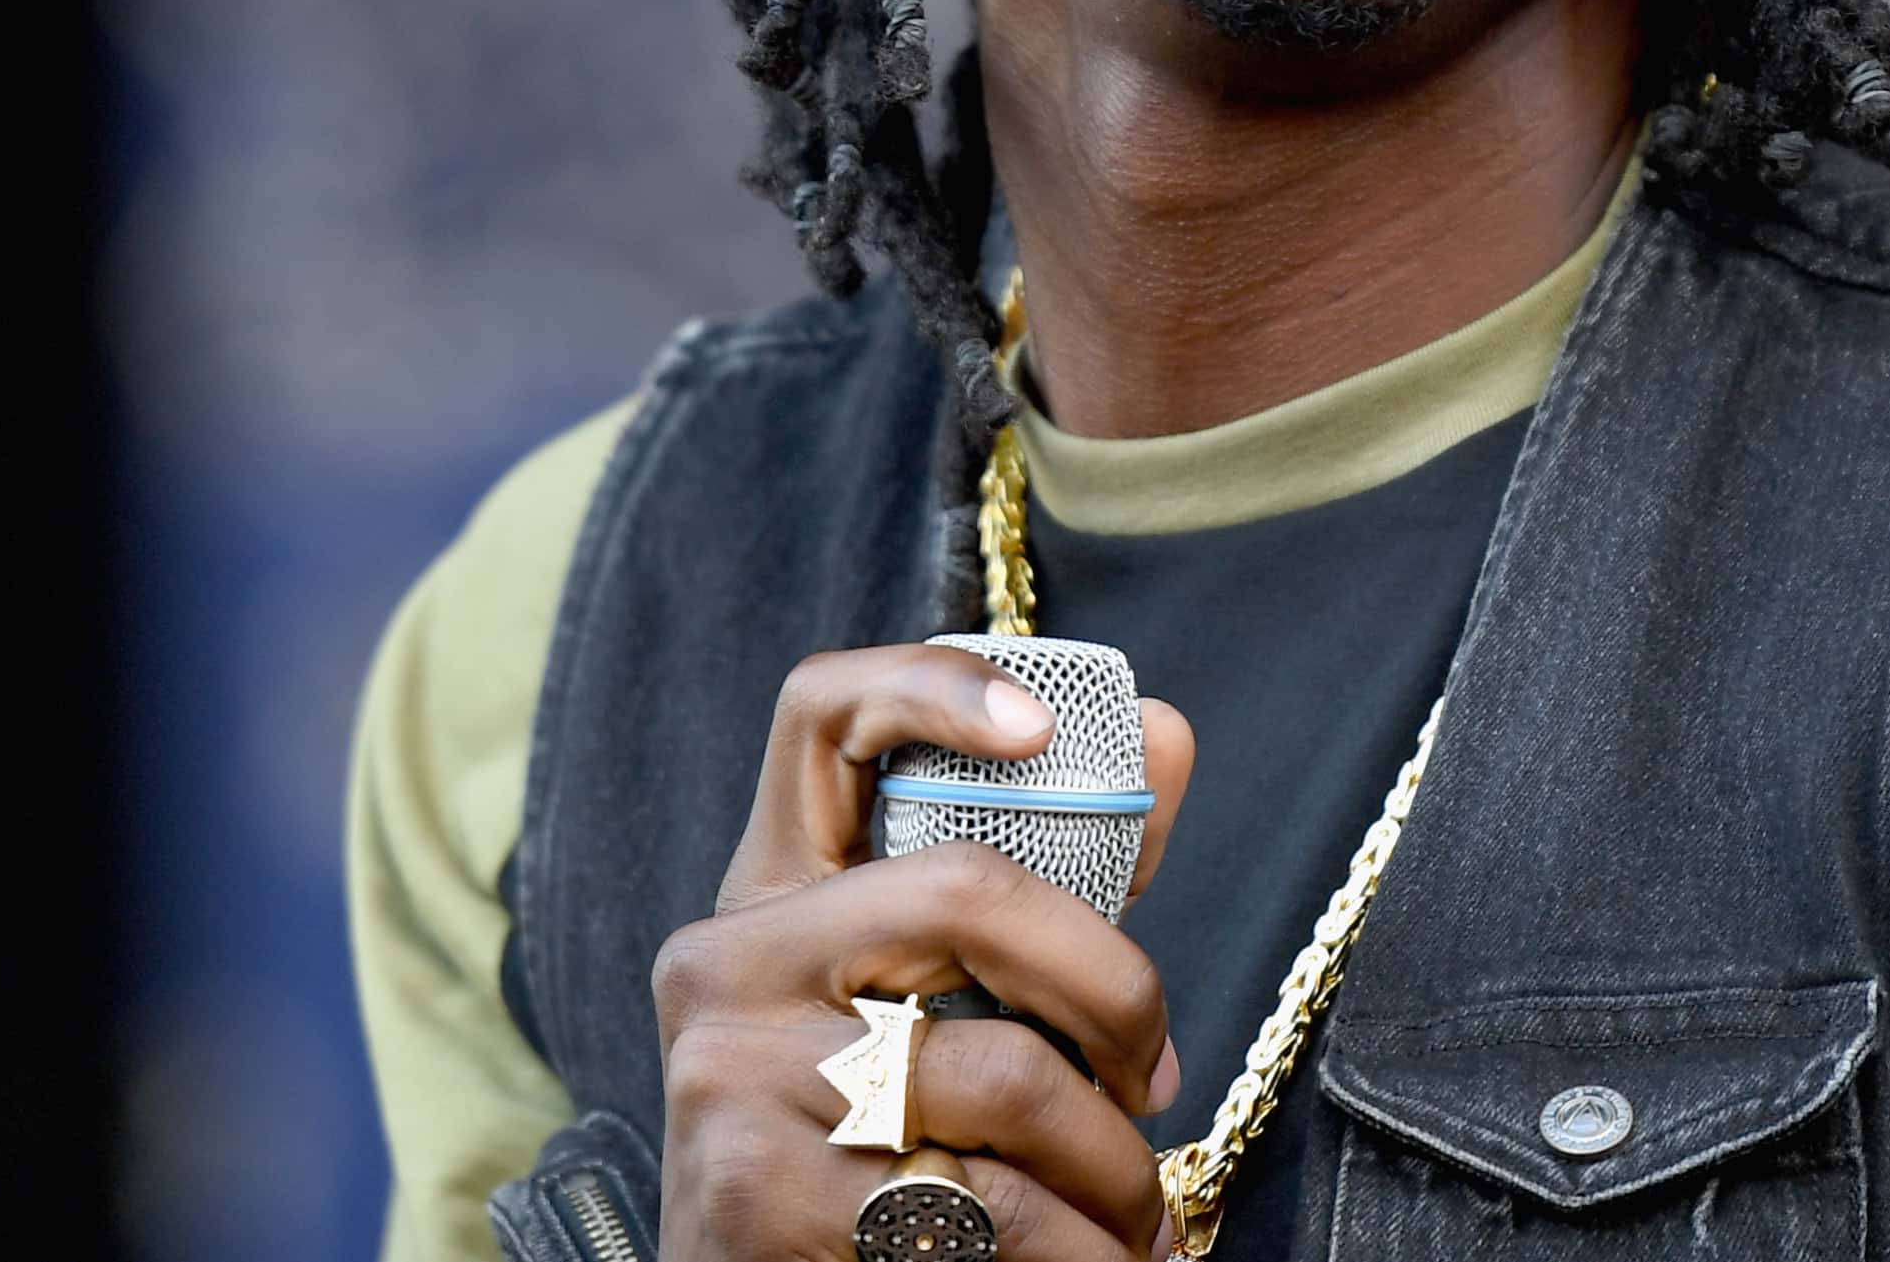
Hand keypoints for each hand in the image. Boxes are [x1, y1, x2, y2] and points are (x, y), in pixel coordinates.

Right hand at [653, 643, 1199, 1259]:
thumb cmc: (874, 1160)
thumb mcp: (931, 1014)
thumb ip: (1044, 887)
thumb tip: (1164, 735)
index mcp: (766, 903)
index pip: (816, 716)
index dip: (935, 684)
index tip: (1044, 726)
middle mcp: (725, 969)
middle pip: (968, 890)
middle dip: (1115, 991)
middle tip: (1155, 1080)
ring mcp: (731, 1080)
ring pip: (1005, 1073)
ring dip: (1113, 1165)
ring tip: (1135, 1216)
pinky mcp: (761, 1197)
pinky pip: (988, 1205)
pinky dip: (1077, 1253)